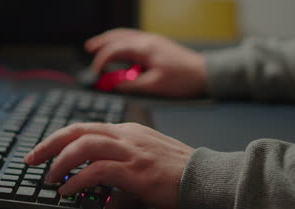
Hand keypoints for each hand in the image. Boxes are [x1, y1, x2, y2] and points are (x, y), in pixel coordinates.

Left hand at [24, 123, 194, 208]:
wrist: (207, 178)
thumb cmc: (178, 170)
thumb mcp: (145, 153)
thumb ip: (120, 155)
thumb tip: (95, 168)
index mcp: (128, 131)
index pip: (85, 127)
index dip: (60, 138)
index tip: (44, 150)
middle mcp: (126, 135)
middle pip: (78, 131)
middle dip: (49, 144)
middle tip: (32, 159)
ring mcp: (131, 151)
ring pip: (84, 146)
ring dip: (59, 162)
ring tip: (48, 177)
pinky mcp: (136, 170)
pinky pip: (97, 171)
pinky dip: (77, 180)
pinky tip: (68, 190)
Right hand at [85, 28, 207, 96]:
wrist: (205, 73)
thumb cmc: (183, 80)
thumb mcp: (154, 86)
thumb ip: (131, 85)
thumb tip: (114, 84)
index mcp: (145, 49)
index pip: (115, 50)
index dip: (101, 60)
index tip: (95, 72)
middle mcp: (148, 41)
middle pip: (118, 36)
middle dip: (102, 42)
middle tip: (89, 49)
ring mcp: (153, 41)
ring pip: (126, 35)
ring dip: (111, 40)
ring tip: (99, 46)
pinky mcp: (157, 45)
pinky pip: (134, 39)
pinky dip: (122, 43)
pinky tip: (120, 51)